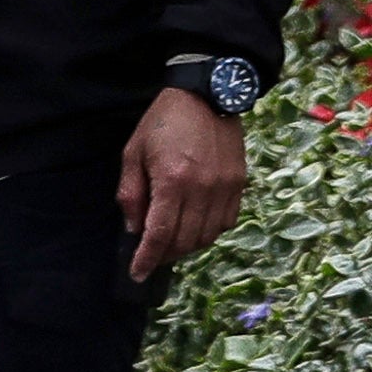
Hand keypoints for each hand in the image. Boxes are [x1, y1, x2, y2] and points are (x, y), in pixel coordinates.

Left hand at [119, 89, 248, 280]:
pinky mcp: (239, 184)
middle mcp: (202, 189)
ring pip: (207, 236)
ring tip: (170, 243)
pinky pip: (226, 222)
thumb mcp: (132, 154)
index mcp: (172, 181)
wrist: (206, 96)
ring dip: (187, 247)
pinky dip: (208, 233)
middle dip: (165, 255)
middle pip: (185, 240)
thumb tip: (134, 230)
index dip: (147, 259)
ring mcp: (225, 188)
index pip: (159, 233)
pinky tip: (193, 227)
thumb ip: (131, 194)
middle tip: (150, 256)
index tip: (137, 274)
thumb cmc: (161, 124)